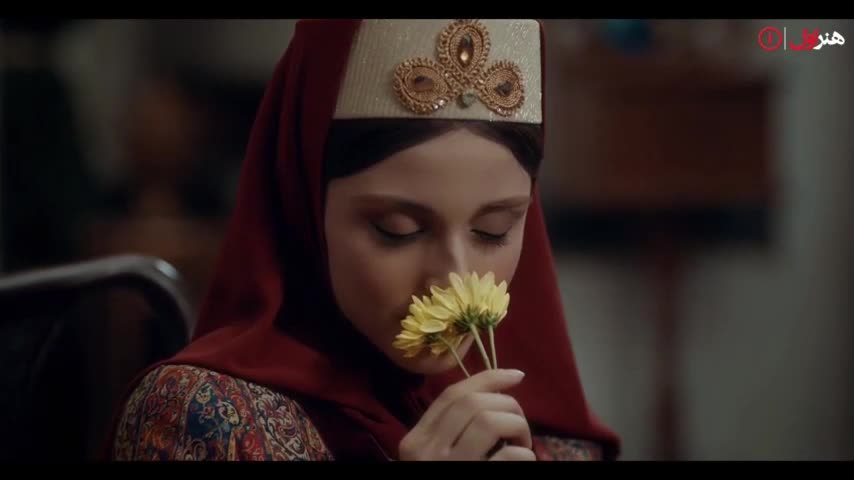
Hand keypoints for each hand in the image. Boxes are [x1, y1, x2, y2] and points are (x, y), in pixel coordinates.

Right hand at [399, 369, 534, 460]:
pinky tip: (523, 462)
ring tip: (522, 444)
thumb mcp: (437, 456)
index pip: (452, 395)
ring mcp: (451, 467)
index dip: (488, 378)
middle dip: (508, 405)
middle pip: (474, 404)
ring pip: (491, 420)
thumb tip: (497, 392)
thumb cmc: (446, 479)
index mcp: (415, 441)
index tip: (517, 375)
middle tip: (519, 427)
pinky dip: (525, 455)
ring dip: (518, 426)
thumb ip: (454, 430)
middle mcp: (427, 453)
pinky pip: (511, 456)